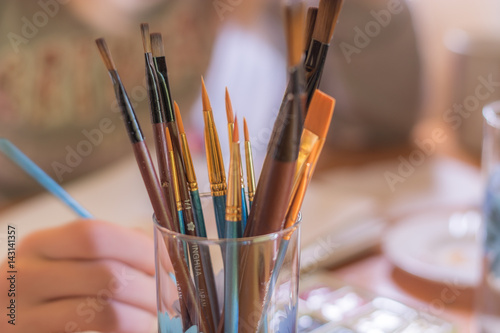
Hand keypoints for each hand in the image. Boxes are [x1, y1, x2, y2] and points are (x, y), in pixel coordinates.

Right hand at [0, 220, 156, 332]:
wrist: (6, 317)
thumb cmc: (50, 285)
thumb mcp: (66, 258)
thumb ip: (112, 249)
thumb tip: (165, 256)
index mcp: (39, 245)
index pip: (96, 236)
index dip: (141, 248)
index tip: (170, 262)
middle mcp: (25, 278)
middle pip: (107, 276)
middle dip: (151, 288)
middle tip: (170, 298)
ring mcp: (24, 318)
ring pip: (106, 313)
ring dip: (143, 317)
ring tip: (154, 317)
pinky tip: (134, 329)